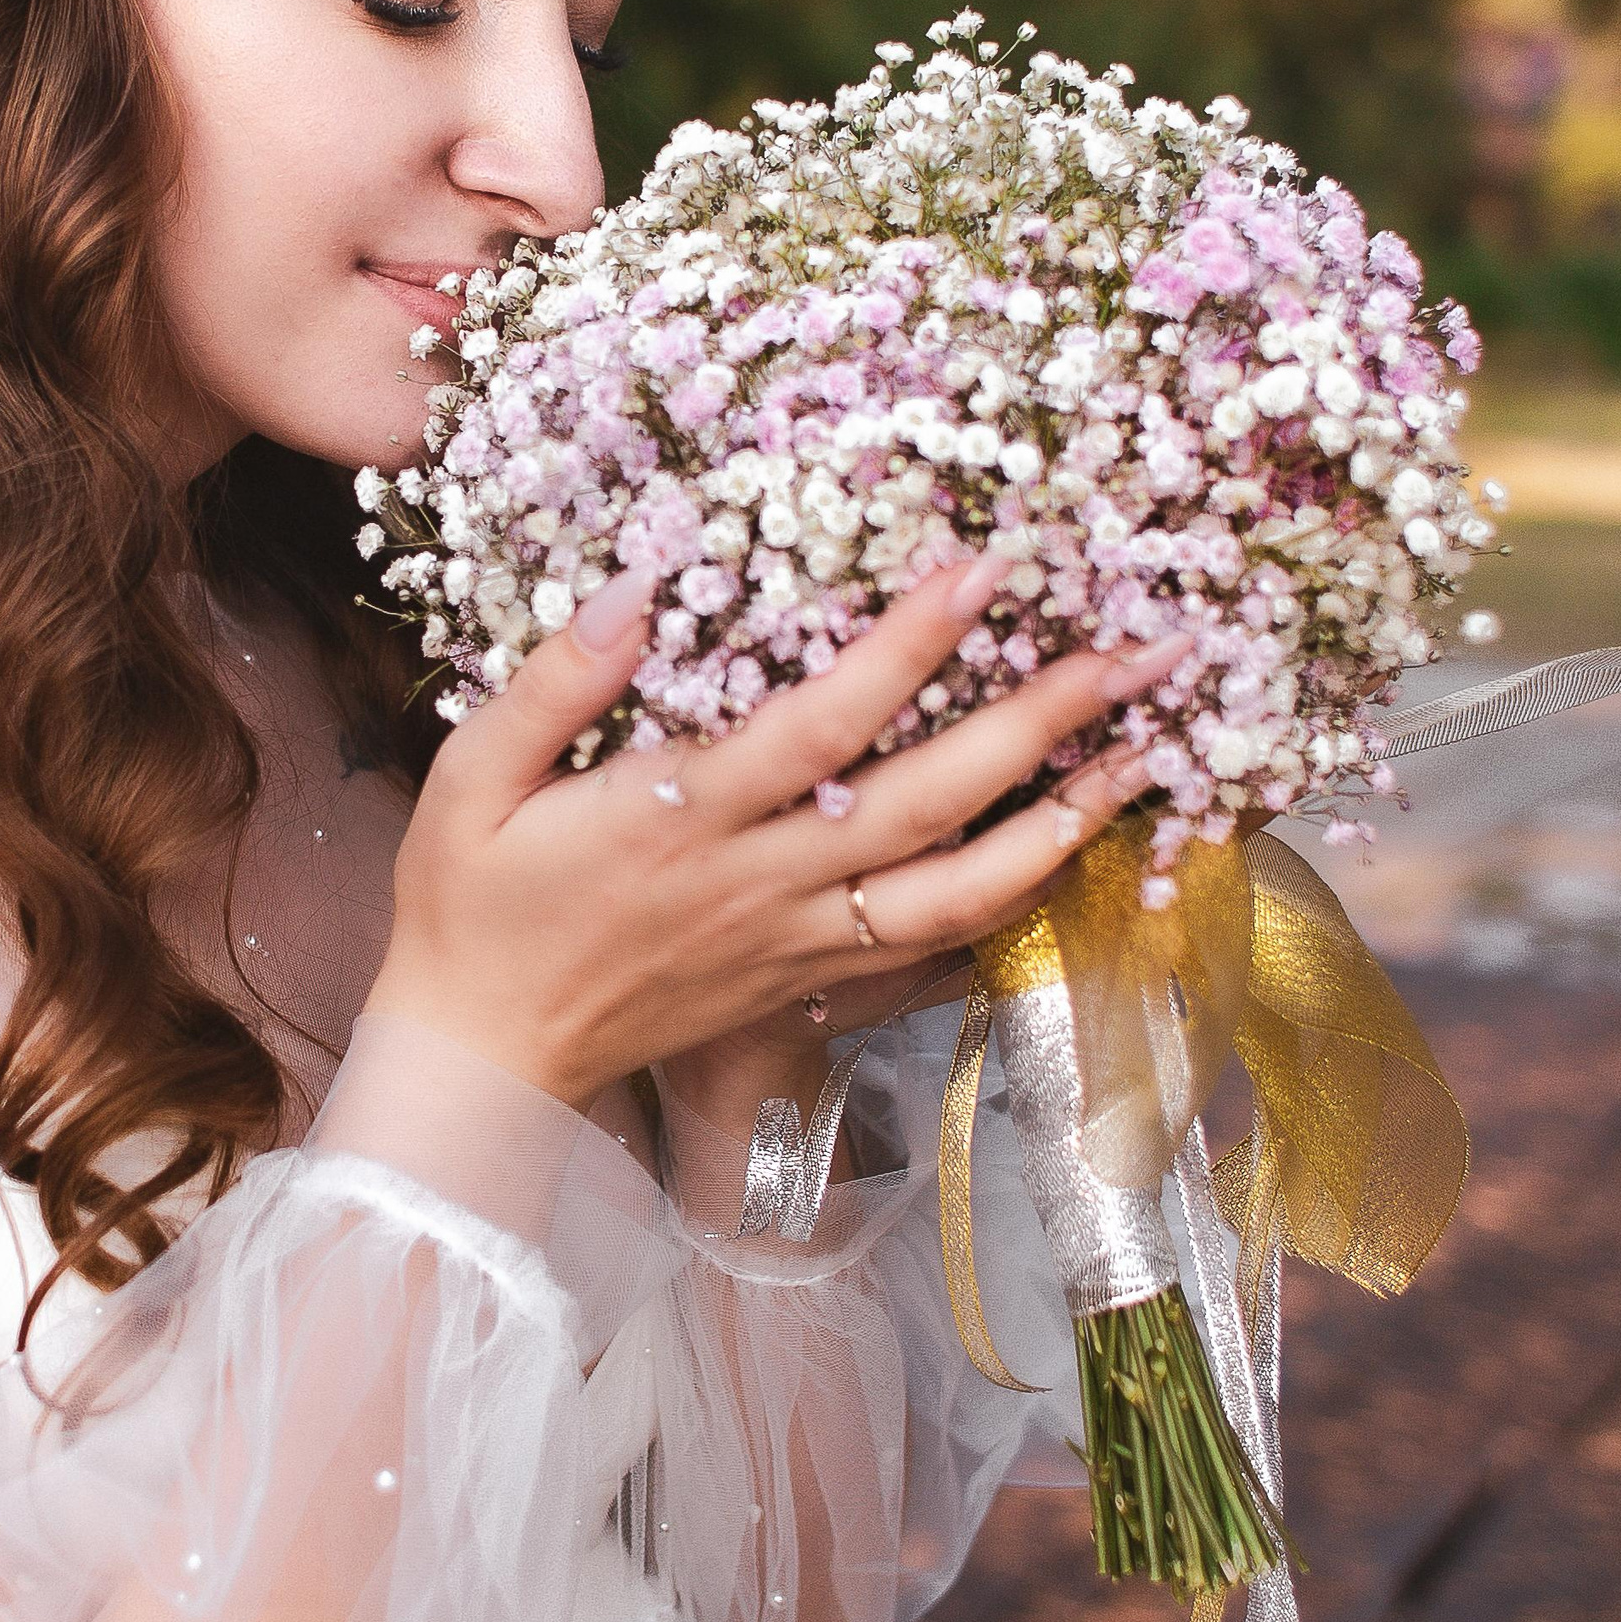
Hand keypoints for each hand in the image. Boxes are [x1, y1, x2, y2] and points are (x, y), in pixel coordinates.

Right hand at [366, 543, 1191, 1113]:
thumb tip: (640, 585)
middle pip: (929, 803)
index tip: (986, 566)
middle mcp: (759, 885)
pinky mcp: (811, 986)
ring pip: (960, 893)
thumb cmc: (471, 906)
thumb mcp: (470, 781)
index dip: (909, 647)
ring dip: (1066, 825)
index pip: (821, 725)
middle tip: (1142, 651)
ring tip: (1150, 759)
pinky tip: (1075, 856)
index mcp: (679, 820)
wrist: (485, 1056)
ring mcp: (797, 944)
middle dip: (1044, 724)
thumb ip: (554, 682)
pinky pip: (936, 952)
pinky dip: (1016, 906)